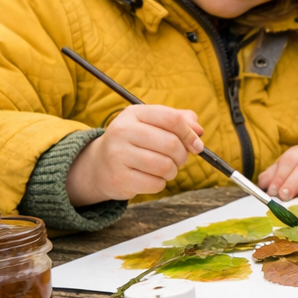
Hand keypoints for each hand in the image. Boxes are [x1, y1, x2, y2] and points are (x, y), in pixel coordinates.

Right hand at [66, 104, 204, 206]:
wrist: (98, 165)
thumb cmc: (135, 142)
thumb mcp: (152, 124)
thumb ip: (180, 121)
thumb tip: (198, 131)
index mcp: (134, 113)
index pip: (172, 119)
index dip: (190, 133)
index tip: (196, 144)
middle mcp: (122, 131)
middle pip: (171, 144)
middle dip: (183, 155)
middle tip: (179, 160)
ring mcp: (117, 155)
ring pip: (165, 166)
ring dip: (172, 171)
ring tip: (165, 169)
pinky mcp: (118, 178)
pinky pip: (155, 184)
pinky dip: (160, 184)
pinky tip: (150, 178)